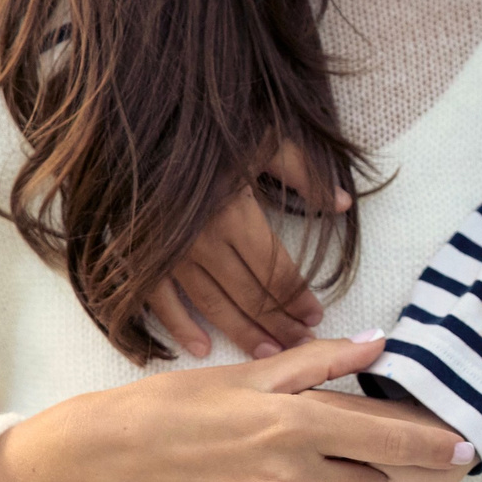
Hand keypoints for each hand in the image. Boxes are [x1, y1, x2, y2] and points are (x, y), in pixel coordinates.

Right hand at [0, 332, 469, 481]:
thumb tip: (380, 345)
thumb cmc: (176, 407)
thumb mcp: (248, 373)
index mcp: (295, 424)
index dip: (433, 447)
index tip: (465, 450)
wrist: (102, 464)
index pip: (390, 440)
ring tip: (263, 473)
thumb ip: (321, 364)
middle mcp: (290, 477)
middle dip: (360, 469)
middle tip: (315, 450)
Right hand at [147, 136, 351, 358]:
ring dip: (243, 333)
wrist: (137, 127)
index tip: (316, 316)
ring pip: (214, 305)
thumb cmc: (209, 132)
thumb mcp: (264, 139)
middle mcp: (204, 241)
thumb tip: (344, 204)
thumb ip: (305, 173)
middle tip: (302, 344)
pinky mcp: (142, 259)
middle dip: (280, 323)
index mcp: (236, 213)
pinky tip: (201, 348)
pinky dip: (179, 328)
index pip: (277, 269)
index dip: (299, 296)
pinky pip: (161, 303)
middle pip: (251, 295)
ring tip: (271, 353)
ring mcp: (170, 254)